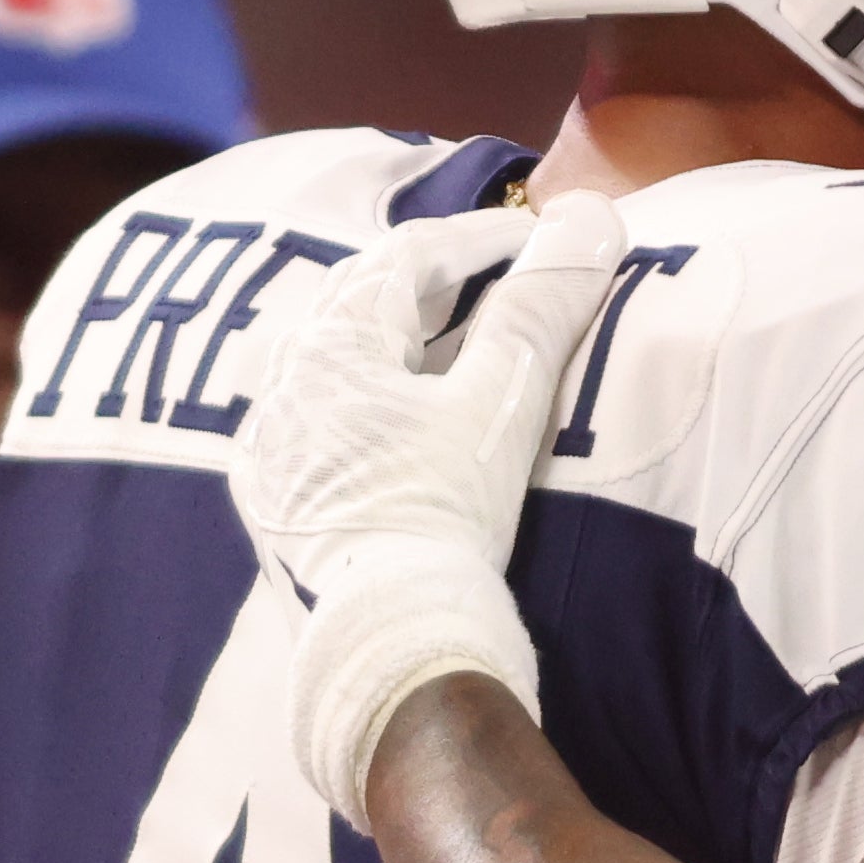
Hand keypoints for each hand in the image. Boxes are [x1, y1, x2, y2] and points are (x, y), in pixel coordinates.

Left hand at [233, 194, 631, 827]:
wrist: (390, 646)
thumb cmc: (447, 515)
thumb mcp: (504, 402)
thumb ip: (543, 306)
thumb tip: (591, 216)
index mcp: (334, 347)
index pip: (409, 257)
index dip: (482, 239)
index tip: (542, 244)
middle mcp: (285, 386)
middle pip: (357, 301)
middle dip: (430, 279)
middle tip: (497, 279)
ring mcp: (271, 449)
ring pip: (329, 362)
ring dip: (390, 339)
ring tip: (449, 345)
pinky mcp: (275, 506)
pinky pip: (313, 424)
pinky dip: (362, 402)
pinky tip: (392, 425)